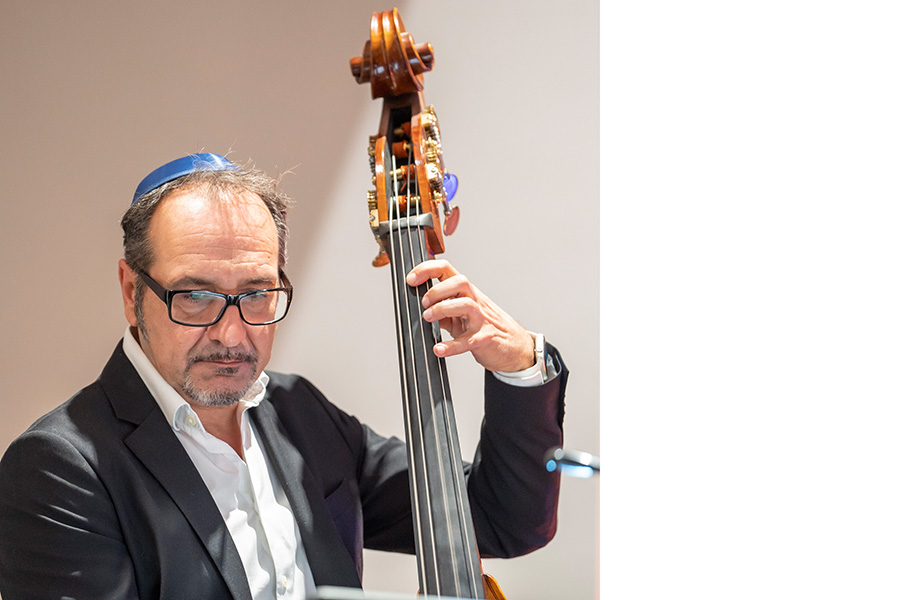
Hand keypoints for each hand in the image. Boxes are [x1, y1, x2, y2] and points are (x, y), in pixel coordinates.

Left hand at [405, 259, 534, 372]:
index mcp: (466, 292)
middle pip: (460, 282)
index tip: (411, 280)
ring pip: (466, 305)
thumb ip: (443, 307)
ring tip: (428, 319)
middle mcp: (475, 301)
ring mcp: (481, 319)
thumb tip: (419, 304)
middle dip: (437, 290)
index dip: (427, 270)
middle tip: (424, 304)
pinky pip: (468, 340)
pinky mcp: (485, 338)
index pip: (447, 269)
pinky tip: (439, 349)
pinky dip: (451, 346)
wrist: (514, 345)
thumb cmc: (485, 326)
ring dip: (442, 309)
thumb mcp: (461, 314)